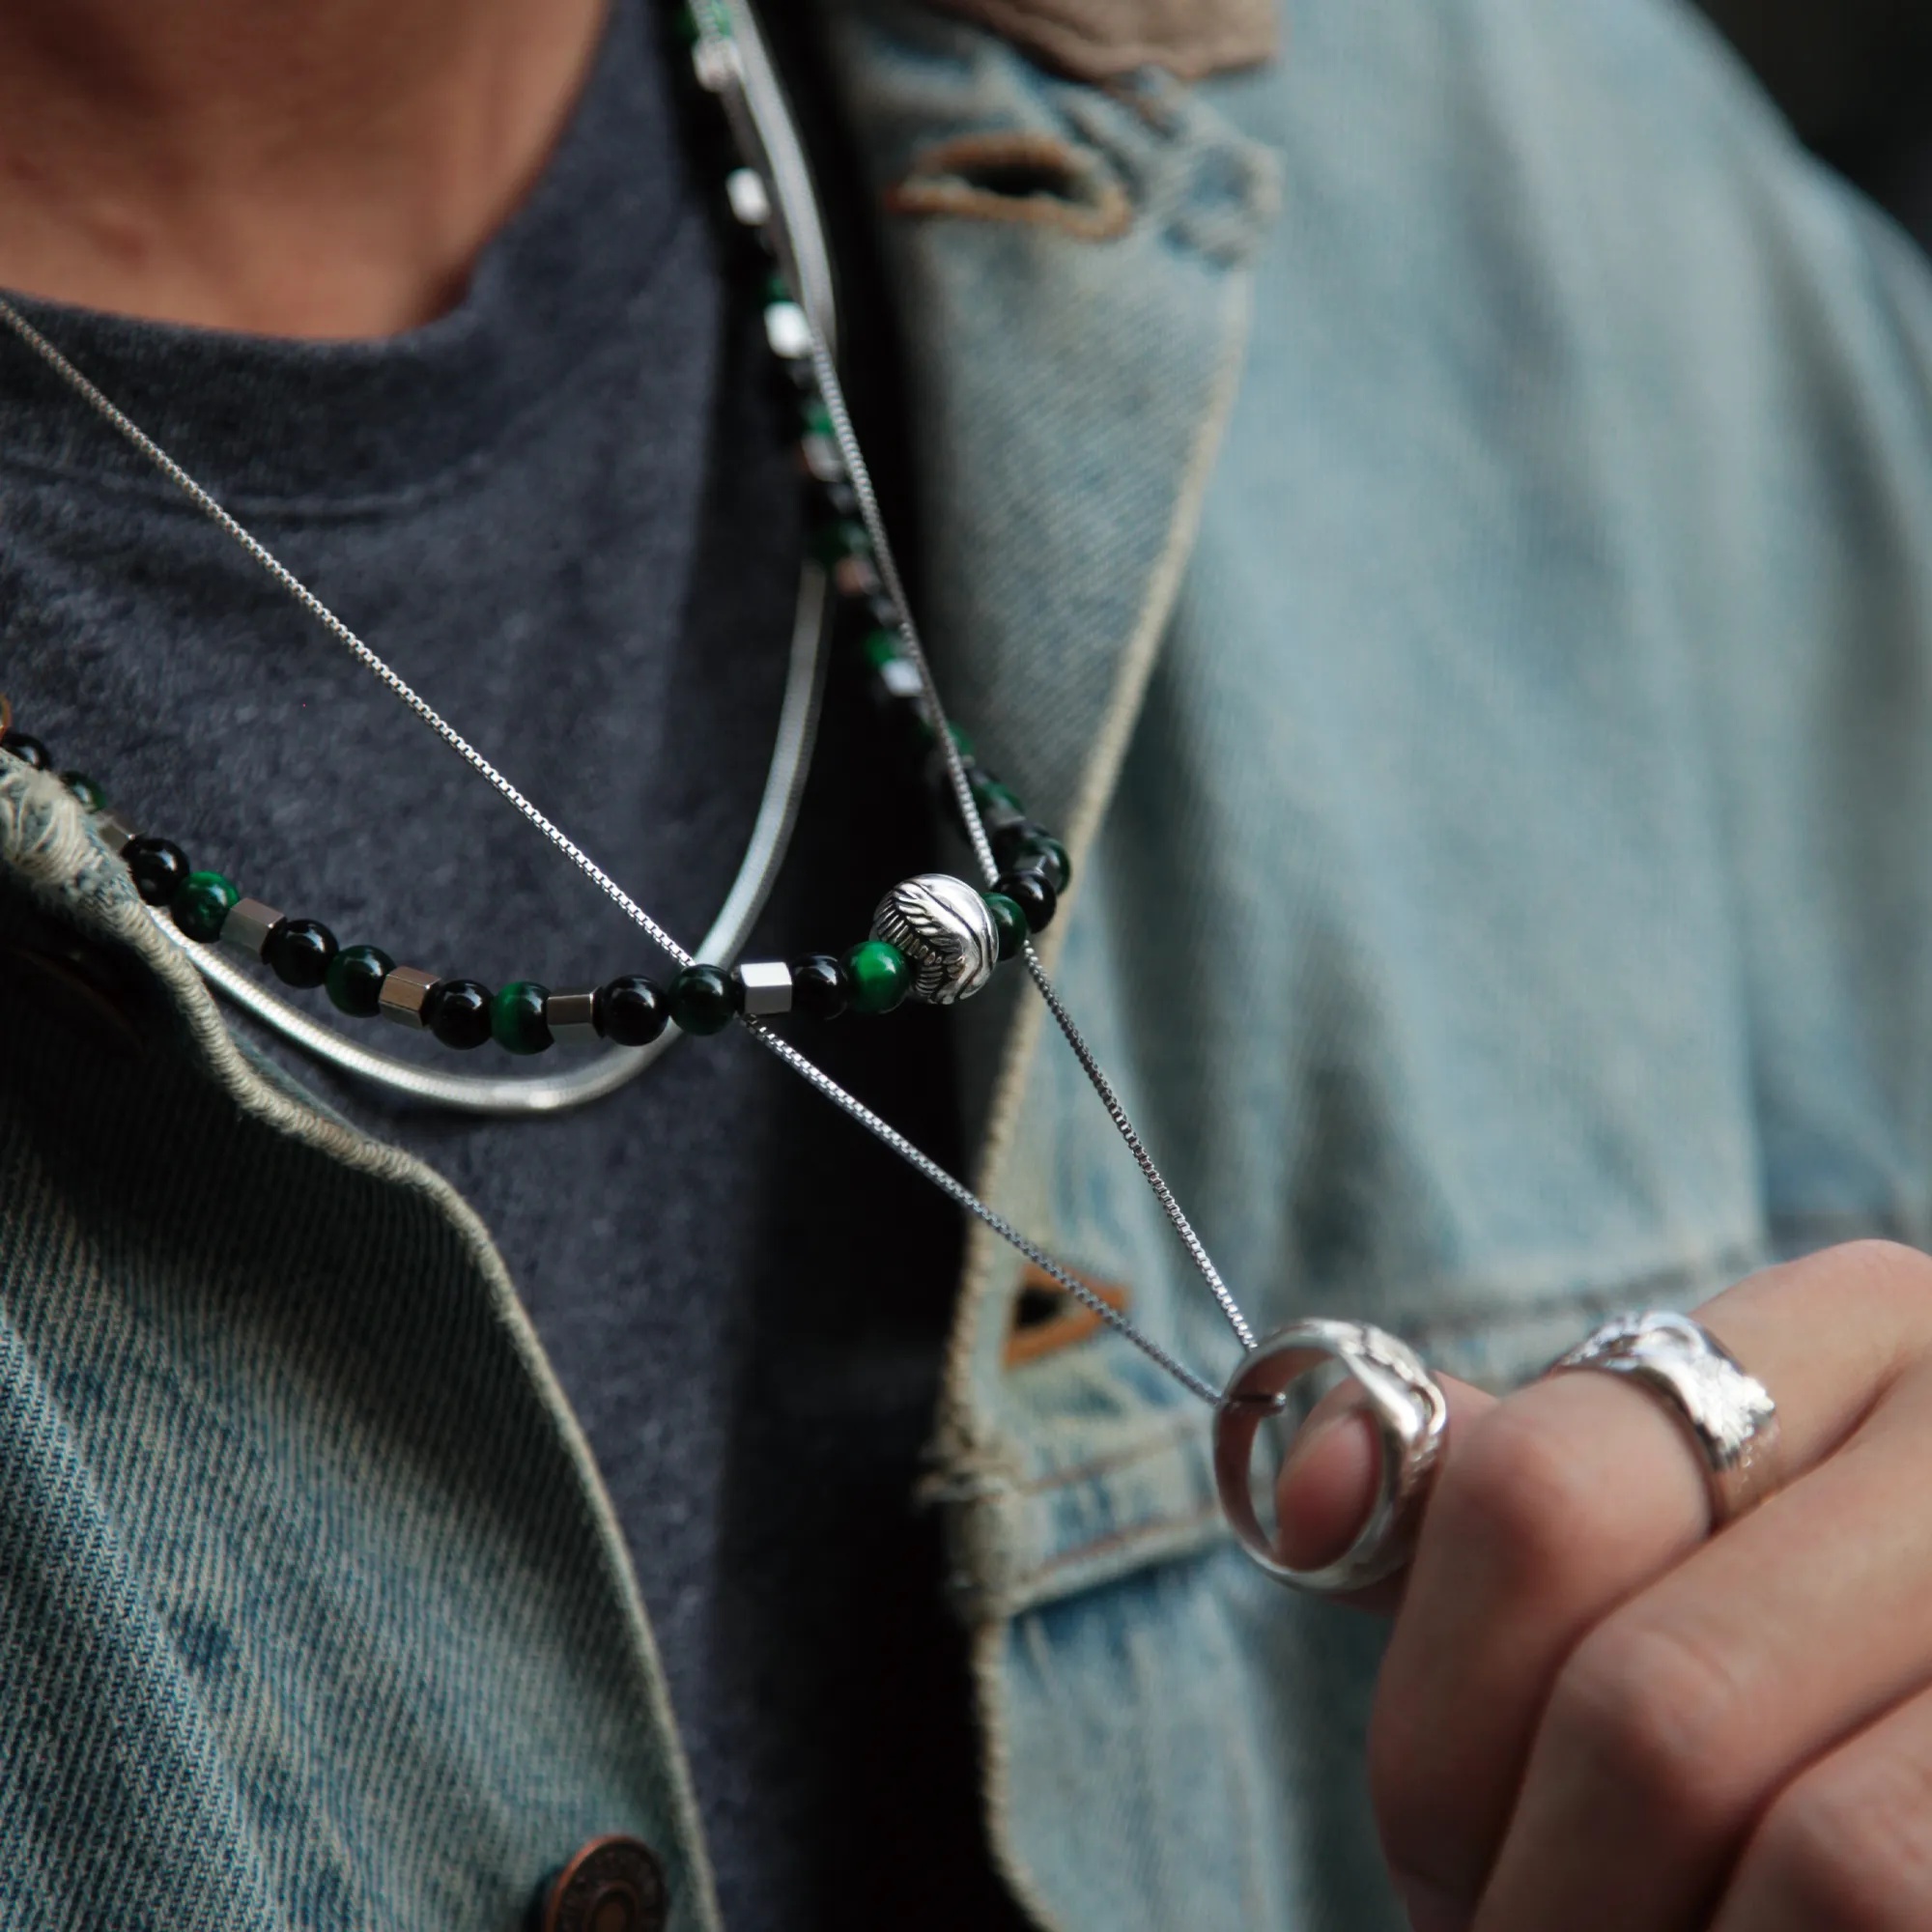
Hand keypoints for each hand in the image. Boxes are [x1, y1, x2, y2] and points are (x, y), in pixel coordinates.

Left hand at [1274, 1240, 1931, 1930]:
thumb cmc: (1861, 1631)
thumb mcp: (1716, 1515)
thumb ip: (1514, 1502)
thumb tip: (1296, 1483)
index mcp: (1861, 1332)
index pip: (1541, 1499)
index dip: (1434, 1724)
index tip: (1421, 1853)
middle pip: (1659, 1708)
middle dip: (1527, 1895)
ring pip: (1825, 1860)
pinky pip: (1904, 1911)